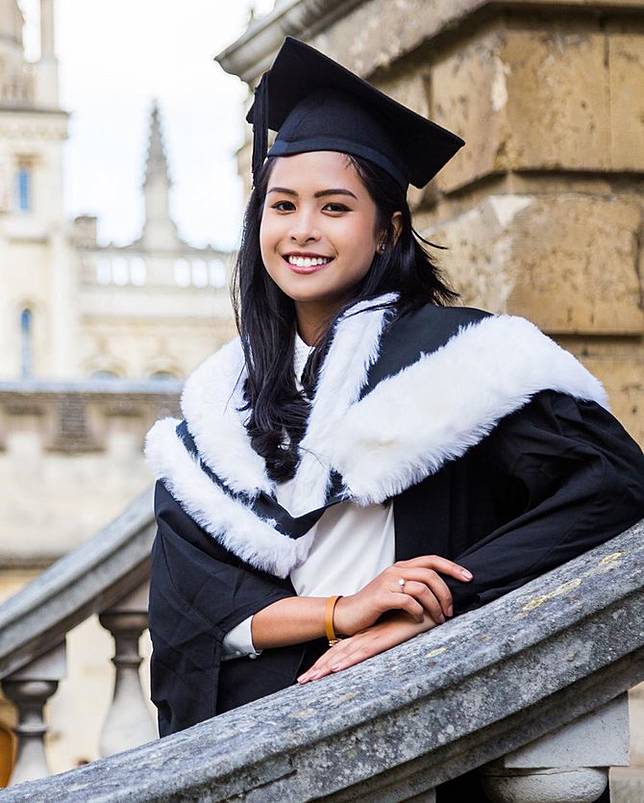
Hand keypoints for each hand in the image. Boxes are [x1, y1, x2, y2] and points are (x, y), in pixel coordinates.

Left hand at [297, 610, 437, 683]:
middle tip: (302, 680)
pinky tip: (335, 669)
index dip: (325, 662)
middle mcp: (365, 637)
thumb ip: (386, 639)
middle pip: (336, 654)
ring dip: (325, 668)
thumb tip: (378, 648)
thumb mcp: (396, 635)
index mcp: (366, 636)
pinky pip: (361, 652)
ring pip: (343, 655)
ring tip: (309, 679)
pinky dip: (347, 661)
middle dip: (319, 668)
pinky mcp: (382, 639)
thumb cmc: (414, 621)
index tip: (311, 674)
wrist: (427, 609)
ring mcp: (372, 638)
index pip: (341, 651)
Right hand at [333, 555, 471, 636]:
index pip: (432, 560)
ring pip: (422, 588)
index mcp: (401, 567)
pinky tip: (418, 621)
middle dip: (446, 593)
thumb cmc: (375, 606)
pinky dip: (418, 613)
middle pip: (431, 574)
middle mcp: (395, 571)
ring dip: (435, 606)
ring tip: (437, 619)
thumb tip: (443, 593)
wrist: (348, 614)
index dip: (452, 567)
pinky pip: (408, 602)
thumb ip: (415, 587)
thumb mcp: (396, 591)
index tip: (469, 577)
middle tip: (450, 611)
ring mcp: (388, 582)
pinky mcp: (381, 597)